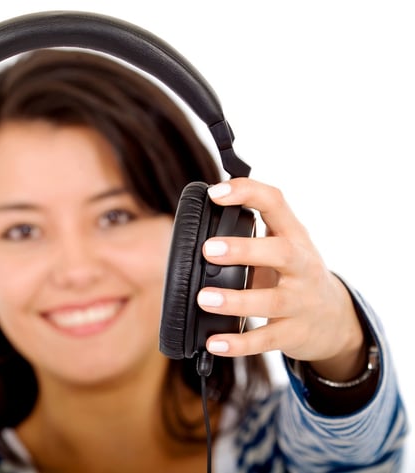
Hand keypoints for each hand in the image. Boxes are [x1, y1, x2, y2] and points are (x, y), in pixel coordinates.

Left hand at [198, 178, 365, 380]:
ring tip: (204, 298)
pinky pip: (266, 340)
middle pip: (281, 253)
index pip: (275, 203)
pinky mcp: (294, 333)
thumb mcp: (283, 248)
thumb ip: (251, 234)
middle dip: (244, 249)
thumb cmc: (294, 275)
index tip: (216, 193)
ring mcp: (301, 302)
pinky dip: (239, 343)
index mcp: (294, 237)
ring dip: (235, 300)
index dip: (247, 193)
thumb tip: (201, 220)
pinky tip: (215, 343)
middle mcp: (302, 267)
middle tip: (208, 249)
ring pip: (271, 302)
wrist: (335, 320)